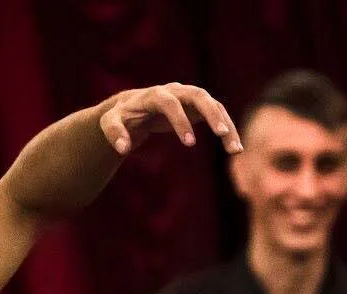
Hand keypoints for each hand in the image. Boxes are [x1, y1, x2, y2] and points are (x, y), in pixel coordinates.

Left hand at [99, 83, 242, 155]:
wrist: (134, 107)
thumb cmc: (123, 116)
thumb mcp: (111, 123)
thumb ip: (113, 133)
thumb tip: (122, 149)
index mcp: (155, 94)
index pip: (169, 102)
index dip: (180, 121)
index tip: (190, 143)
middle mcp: (176, 91)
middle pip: (198, 95)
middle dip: (212, 114)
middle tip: (223, 134)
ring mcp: (190, 96)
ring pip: (213, 104)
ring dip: (226, 124)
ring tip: (235, 149)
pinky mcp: (199, 106)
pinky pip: (218, 115)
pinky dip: (228, 129)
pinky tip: (235, 148)